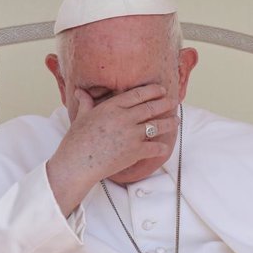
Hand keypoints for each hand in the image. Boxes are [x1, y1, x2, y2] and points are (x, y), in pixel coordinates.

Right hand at [47, 84, 179, 214]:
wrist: (78, 163)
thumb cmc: (77, 140)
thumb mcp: (81, 117)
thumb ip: (86, 103)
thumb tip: (79, 92)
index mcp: (112, 107)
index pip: (138, 94)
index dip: (152, 91)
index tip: (161, 89)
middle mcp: (125, 118)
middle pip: (151, 107)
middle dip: (165, 104)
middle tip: (174, 101)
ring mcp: (132, 135)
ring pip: (157, 126)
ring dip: (169, 123)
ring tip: (176, 121)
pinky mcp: (135, 151)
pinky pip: (154, 148)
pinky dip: (162, 148)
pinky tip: (166, 147)